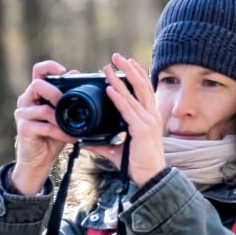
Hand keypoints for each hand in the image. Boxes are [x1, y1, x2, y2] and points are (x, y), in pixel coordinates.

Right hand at [10, 61, 78, 194]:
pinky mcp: (23, 128)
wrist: (39, 161)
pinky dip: (61, 132)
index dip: (50, 66)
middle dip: (56, 92)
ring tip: (72, 126)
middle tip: (67, 102)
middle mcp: (26, 101)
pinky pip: (45, 127)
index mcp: (35, 94)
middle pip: (38, 84)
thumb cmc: (51, 137)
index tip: (63, 71)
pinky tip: (70, 137)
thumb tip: (76, 74)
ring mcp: (22, 114)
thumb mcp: (63, 116)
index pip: (38, 71)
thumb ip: (68, 98)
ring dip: (61, 118)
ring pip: (43, 108)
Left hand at [88, 53, 165, 186]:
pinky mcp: (142, 130)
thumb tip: (84, 141)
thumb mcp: (117, 151)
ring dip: (119, 79)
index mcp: (149, 118)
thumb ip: (101, 144)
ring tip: (108, 67)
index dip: (136, 75)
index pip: (144, 91)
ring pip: (133, 95)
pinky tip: (109, 89)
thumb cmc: (139, 165)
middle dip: (128, 69)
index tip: (126, 64)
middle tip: (116, 56)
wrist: (151, 178)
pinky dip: (118, 98)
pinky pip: (128, 110)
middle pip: (140, 86)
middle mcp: (151, 116)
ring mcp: (148, 122)